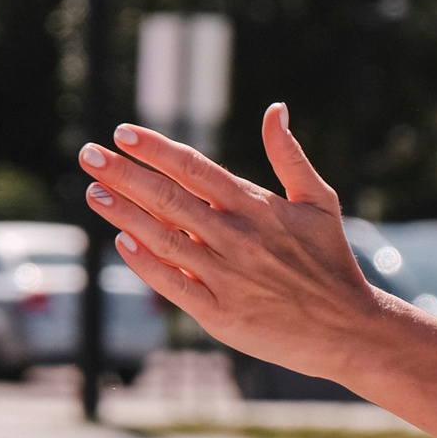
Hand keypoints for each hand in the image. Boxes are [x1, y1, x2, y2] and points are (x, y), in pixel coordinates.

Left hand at [80, 105, 387, 384]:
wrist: (347, 329)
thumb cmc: (331, 262)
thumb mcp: (319, 201)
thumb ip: (290, 155)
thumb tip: (275, 108)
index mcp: (257, 207)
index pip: (194, 168)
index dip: (155, 149)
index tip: (122, 133)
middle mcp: (237, 239)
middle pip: (168, 199)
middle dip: (124, 173)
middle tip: (88, 153)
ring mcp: (226, 277)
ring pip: (163, 239)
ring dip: (123, 214)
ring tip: (93, 191)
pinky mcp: (220, 315)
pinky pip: (173, 284)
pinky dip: (145, 263)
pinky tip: (122, 243)